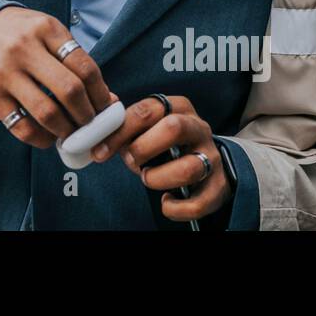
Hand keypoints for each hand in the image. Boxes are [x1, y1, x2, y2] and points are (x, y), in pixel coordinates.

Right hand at [0, 8, 113, 148]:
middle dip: (87, 115)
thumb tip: (106, 100)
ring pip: (47, 113)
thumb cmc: (21, 35)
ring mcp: (4, 72)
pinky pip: (23, 127)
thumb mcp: (47, 32)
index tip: (105, 107)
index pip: (84, 67)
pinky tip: (49, 136)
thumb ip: (74, 60)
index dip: (101, 93)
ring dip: (67, 130)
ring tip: (72, 133)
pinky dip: (42, 139)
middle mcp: (23, 48)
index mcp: (45, 29)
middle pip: (69, 91)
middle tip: (91, 124)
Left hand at [91, 95, 230, 221]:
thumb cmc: (167, 141)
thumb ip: (127, 126)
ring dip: (159, 178)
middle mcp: (198, 128)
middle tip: (130, 162)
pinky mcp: (219, 185)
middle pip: (173, 128)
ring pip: (189, 167)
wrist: (209, 158)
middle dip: (143, 148)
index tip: (100, 151)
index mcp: (178, 107)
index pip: (147, 110)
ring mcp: (212, 156)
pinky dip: (177, 208)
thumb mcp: (150, 126)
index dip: (120, 131)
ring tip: (147, 179)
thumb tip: (97, 135)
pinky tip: (165, 203)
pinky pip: (199, 201)